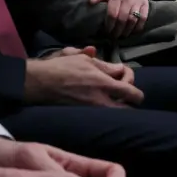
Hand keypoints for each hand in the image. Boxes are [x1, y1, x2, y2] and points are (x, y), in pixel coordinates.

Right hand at [24, 53, 143, 107]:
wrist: (39, 83)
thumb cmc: (62, 68)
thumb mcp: (85, 60)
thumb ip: (105, 65)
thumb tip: (119, 69)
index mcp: (104, 84)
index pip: (132, 93)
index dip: (136, 91)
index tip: (129, 84)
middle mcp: (101, 101)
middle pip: (127, 110)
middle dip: (130, 103)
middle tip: (124, 95)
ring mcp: (92, 111)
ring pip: (114, 115)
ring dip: (118, 108)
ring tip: (113, 99)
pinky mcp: (83, 116)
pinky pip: (101, 116)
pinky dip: (105, 111)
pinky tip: (100, 103)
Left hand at [89, 0, 149, 38]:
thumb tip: (90, 2)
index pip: (112, 13)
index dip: (109, 25)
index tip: (107, 32)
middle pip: (122, 18)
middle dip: (118, 30)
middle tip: (114, 36)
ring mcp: (137, 1)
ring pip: (133, 19)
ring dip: (127, 30)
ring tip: (122, 36)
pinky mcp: (145, 4)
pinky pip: (143, 18)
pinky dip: (138, 27)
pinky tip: (133, 32)